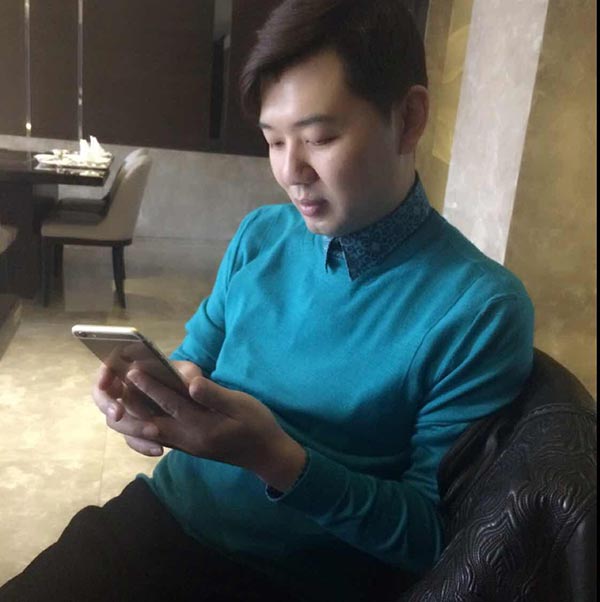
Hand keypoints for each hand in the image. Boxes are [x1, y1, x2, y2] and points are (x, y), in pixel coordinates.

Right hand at [92, 360, 201, 456]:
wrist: (193, 404)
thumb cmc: (184, 379)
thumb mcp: (189, 373)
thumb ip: (189, 376)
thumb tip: (192, 386)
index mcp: (131, 368)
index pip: (108, 367)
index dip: (102, 374)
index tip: (105, 383)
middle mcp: (124, 390)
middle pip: (102, 397)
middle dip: (107, 405)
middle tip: (117, 414)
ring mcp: (127, 412)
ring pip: (117, 422)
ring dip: (132, 427)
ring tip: (154, 431)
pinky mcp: (135, 430)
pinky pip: (132, 440)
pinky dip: (142, 446)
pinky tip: (158, 449)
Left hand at [92, 363, 306, 491]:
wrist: (265, 454)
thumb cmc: (257, 425)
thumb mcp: (241, 405)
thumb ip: (214, 395)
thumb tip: (190, 383)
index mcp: (201, 426)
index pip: (170, 403)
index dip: (151, 386)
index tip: (133, 371)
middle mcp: (187, 438)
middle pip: (150, 422)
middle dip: (132, 403)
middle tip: (114, 385)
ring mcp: (186, 445)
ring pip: (151, 432)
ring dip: (134, 417)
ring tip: (119, 399)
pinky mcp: (188, 446)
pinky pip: (159, 437)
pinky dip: (144, 427)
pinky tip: (137, 417)